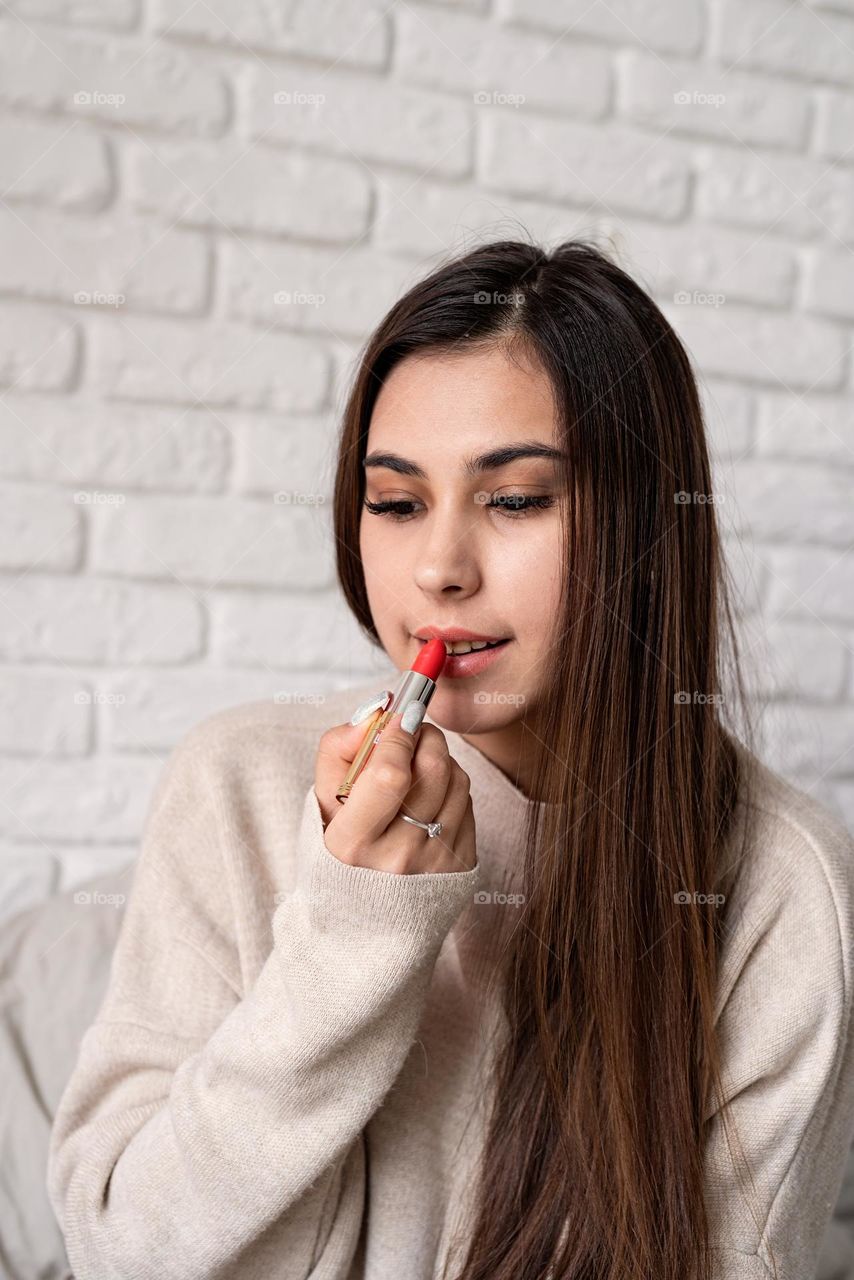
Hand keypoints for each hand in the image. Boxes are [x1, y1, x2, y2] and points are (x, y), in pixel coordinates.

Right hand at [314, 698, 475, 874]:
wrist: (367, 918)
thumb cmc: (341, 849)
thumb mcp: (322, 801)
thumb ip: (339, 748)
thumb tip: (378, 713)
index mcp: (354, 843)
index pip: (390, 774)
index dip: (398, 734)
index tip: (400, 715)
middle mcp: (399, 857)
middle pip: (433, 769)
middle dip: (425, 735)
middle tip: (411, 731)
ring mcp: (436, 864)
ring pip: (458, 779)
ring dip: (440, 759)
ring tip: (416, 769)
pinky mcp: (463, 866)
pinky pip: (469, 802)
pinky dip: (451, 787)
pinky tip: (429, 798)